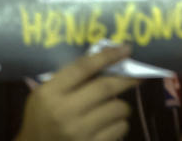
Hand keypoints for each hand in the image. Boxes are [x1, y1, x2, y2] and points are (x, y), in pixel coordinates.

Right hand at [15, 46, 138, 140]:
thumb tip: (108, 59)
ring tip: (114, 107)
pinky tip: (109, 125)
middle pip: (105, 87)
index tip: (126, 49)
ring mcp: (78, 132)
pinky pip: (120, 128)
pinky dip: (120, 123)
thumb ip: (71, 78)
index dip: (108, 56)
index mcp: (50, 93)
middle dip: (126, 79)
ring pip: (117, 109)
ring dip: (122, 106)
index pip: (83, 67)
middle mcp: (64, 112)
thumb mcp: (47, 95)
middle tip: (138, 75)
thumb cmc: (42, 119)